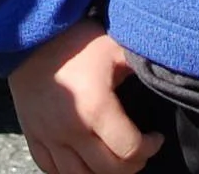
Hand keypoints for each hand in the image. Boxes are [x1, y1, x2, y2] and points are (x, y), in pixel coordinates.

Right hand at [8, 19, 164, 173]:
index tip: (156, 138)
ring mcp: (49, 138)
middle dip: (131, 166)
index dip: (149, 148)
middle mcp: (71, 131)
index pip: (129, 149)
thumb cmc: (78, 41)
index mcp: (96, 109)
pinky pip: (51, 170)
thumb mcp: (116, 47)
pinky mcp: (33, 138)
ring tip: (116, 161)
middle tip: (141, 153)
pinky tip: (85, 164)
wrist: (33, 37)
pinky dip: (71, 173)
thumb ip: (140, 66)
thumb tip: (165, 75)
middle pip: (106, 170)